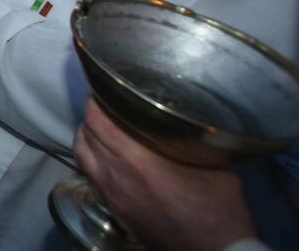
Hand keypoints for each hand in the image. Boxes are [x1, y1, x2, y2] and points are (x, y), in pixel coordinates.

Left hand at [73, 97, 255, 250]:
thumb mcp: (211, 162)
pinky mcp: (113, 209)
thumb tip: (182, 118)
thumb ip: (188, 137)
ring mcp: (110, 194)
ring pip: (81, 156)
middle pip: (84, 135)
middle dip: (91, 116)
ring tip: (102, 128)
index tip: (105, 89)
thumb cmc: (217, 208)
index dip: (96, 100)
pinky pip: (89, 176)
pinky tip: (107, 156)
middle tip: (106, 106)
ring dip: (87, 137)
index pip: (97, 120)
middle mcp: (114, 174)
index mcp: (135, 159)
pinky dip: (91, 160)